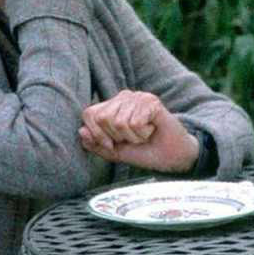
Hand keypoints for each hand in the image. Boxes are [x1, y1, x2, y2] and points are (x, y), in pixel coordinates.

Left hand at [78, 90, 199, 172]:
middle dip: (116, 137)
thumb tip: (81, 131)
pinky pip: (135, 122)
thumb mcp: (115, 152)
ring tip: (144, 135)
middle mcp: (124, 97)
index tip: (112, 145)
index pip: (89, 114)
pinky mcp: (152, 101)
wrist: (172, 157)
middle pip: (103, 118)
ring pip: (119, 122)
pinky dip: (143, 133)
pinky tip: (152, 130)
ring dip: (133, 137)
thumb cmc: (145, 152)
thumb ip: (96, 144)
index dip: (96, 134)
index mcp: (112, 105)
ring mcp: (138, 97)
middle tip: (133, 138)